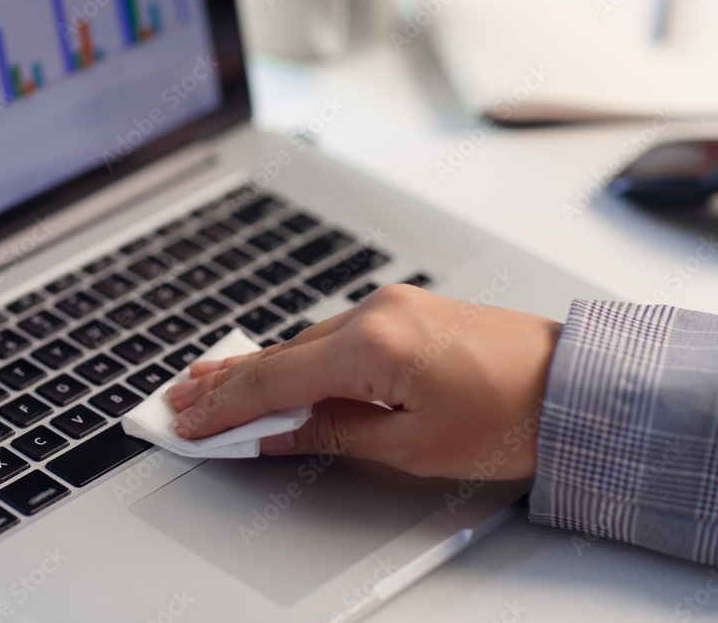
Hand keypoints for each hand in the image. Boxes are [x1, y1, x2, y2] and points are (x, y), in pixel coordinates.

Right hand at [166, 285, 562, 479]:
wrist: (573, 386)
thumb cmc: (509, 417)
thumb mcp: (408, 446)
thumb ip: (329, 433)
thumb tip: (277, 432)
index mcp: (370, 347)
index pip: (272, 380)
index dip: (222, 407)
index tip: (187, 422)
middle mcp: (373, 313)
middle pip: (278, 354)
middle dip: (226, 381)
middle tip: (180, 396)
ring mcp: (388, 306)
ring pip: (303, 342)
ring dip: (261, 368)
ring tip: (215, 386)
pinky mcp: (403, 310)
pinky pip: (332, 334)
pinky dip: (299, 357)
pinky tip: (278, 369)